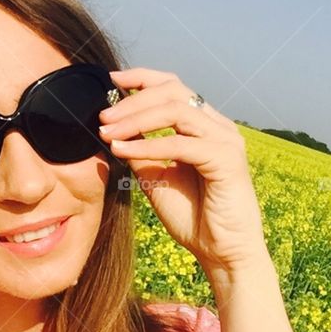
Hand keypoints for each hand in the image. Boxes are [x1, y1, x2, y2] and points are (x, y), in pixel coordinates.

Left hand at [99, 67, 268, 278]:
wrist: (222, 253)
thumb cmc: (194, 218)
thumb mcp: (157, 178)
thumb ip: (141, 152)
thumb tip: (114, 131)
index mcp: (205, 126)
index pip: (174, 87)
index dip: (142, 78)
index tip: (111, 81)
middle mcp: (218, 126)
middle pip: (173, 91)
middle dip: (133, 100)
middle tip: (103, 115)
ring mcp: (226, 140)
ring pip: (176, 111)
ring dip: (136, 119)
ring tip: (108, 131)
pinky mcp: (227, 159)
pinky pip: (181, 144)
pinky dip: (148, 145)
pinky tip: (123, 150)